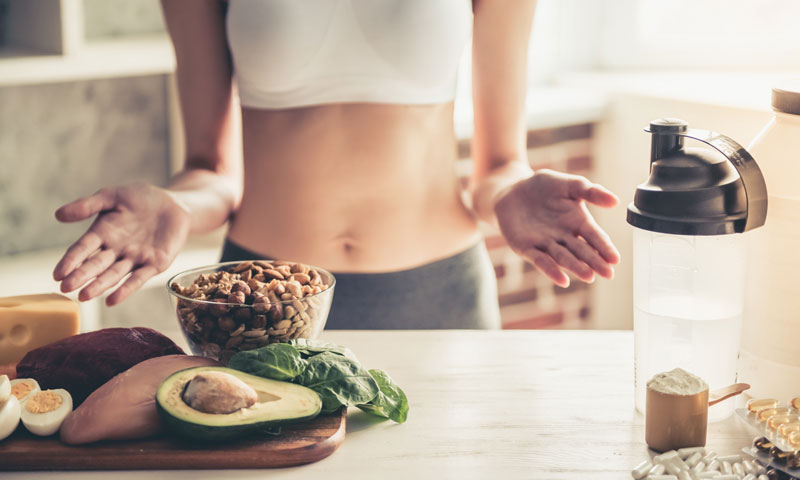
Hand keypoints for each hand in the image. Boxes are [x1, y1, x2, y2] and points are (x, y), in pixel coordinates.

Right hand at [53, 183, 190, 305]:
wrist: (173, 203)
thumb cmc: (140, 198)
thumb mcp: (112, 196)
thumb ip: (87, 205)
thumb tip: (58, 215)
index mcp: (102, 233)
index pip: (82, 249)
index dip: (70, 261)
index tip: (57, 274)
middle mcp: (116, 250)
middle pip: (96, 265)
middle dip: (81, 276)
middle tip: (66, 288)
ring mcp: (135, 258)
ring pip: (114, 274)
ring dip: (99, 285)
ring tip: (84, 296)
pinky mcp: (154, 264)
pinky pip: (139, 278)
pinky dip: (126, 289)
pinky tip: (112, 300)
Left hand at [494, 169, 619, 286]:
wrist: (513, 190)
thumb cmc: (544, 187)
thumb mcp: (569, 184)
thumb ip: (591, 192)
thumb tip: (616, 201)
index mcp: (578, 222)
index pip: (594, 237)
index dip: (604, 247)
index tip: (615, 259)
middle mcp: (564, 237)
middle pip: (581, 251)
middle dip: (594, 261)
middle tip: (608, 273)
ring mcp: (546, 244)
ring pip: (563, 257)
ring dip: (576, 267)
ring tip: (589, 276)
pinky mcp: (526, 248)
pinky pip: (540, 260)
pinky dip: (551, 270)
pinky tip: (562, 280)